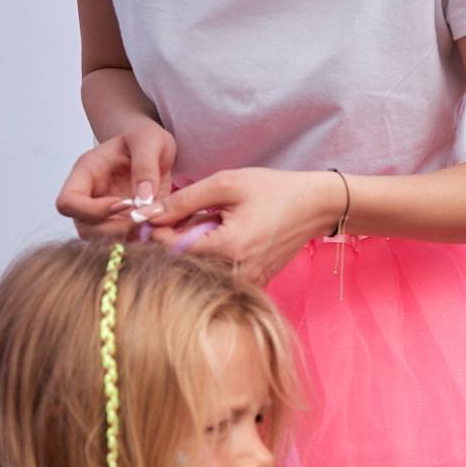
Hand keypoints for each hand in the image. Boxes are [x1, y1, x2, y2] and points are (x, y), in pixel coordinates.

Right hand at [55, 121, 177, 237]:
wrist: (154, 147)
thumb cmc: (146, 138)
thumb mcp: (149, 140)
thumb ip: (145, 166)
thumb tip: (142, 201)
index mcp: (85, 174)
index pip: (67, 202)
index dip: (91, 210)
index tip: (123, 203)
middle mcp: (89, 197)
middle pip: (83, 228)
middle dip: (113, 229)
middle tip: (143, 220)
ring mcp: (103, 214)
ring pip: (102, 240)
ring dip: (127, 237)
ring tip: (153, 223)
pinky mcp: (123, 223)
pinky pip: (124, 241)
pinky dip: (140, 239)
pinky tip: (158, 227)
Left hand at [145, 168, 342, 284]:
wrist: (316, 205)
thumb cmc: (274, 190)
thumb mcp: (226, 184)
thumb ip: (184, 200)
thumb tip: (149, 214)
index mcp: (228, 248)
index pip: (171, 250)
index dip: (160, 231)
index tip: (162, 214)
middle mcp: (238, 272)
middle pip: (185, 264)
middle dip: (179, 240)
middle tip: (191, 216)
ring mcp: (249, 281)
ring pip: (203, 271)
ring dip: (198, 249)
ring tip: (212, 225)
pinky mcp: (256, 282)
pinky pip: (221, 275)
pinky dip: (216, 257)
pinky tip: (226, 237)